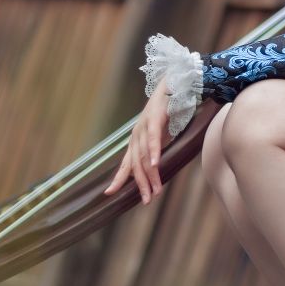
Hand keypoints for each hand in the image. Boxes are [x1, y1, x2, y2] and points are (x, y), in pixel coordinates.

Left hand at [104, 80, 171, 204]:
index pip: (126, 163)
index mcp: (137, 140)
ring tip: (155, 192)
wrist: (175, 84)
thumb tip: (156, 166)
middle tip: (146, 201)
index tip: (109, 193)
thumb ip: (156, 148)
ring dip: (151, 176)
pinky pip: (154, 139)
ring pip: (145, 156)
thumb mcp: (161, 134)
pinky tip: (155, 164)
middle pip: (136, 165)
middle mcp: (137, 135)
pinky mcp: (155, 119)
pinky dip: (154, 152)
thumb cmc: (168, 111)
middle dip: (141, 185)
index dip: (118, 178)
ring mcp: (145, 127)